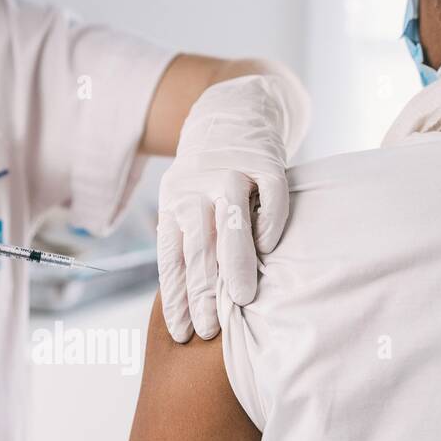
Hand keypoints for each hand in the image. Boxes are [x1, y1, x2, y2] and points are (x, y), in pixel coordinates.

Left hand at [157, 72, 308, 341]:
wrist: (233, 107)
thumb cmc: (212, 174)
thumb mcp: (187, 201)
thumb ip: (191, 243)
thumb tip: (195, 305)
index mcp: (173, 204)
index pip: (171, 259)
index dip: (175, 297)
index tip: (180, 333)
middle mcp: (197, 189)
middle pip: (196, 247)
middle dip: (201, 292)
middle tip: (208, 331)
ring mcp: (231, 172)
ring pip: (229, 222)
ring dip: (233, 262)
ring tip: (241, 300)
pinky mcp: (265, 159)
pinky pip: (268, 194)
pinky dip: (269, 221)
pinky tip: (270, 249)